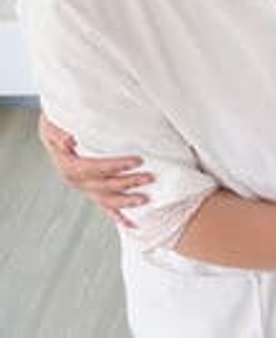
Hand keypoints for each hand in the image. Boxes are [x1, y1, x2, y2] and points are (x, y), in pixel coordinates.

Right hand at [37, 112, 151, 227]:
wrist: (58, 131)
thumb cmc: (59, 124)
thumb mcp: (54, 123)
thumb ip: (60, 133)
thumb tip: (69, 140)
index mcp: (69, 165)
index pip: (93, 168)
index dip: (115, 166)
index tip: (137, 160)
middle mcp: (76, 181)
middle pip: (103, 185)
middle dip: (128, 183)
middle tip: (150, 178)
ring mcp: (85, 188)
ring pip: (106, 199)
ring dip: (126, 201)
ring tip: (145, 199)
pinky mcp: (93, 191)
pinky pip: (106, 207)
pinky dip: (119, 216)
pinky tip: (132, 224)